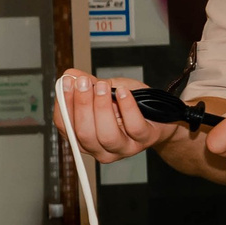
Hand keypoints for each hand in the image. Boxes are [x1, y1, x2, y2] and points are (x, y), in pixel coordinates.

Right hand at [54, 71, 179, 162]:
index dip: (64, 105)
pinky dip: (127, 107)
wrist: (161, 115)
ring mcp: (123, 148)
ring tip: (103, 87)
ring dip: (102, 108)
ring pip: (106, 135)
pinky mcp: (143, 140)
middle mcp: (101, 149)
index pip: (67, 127)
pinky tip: (123, 92)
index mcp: (85, 138)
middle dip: (82, 105)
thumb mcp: (107, 91)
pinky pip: (133, 126)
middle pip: (84, 134)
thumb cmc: (131, 105)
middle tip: (83, 83)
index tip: (67, 83)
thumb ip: (88, 85)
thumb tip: (69, 75)